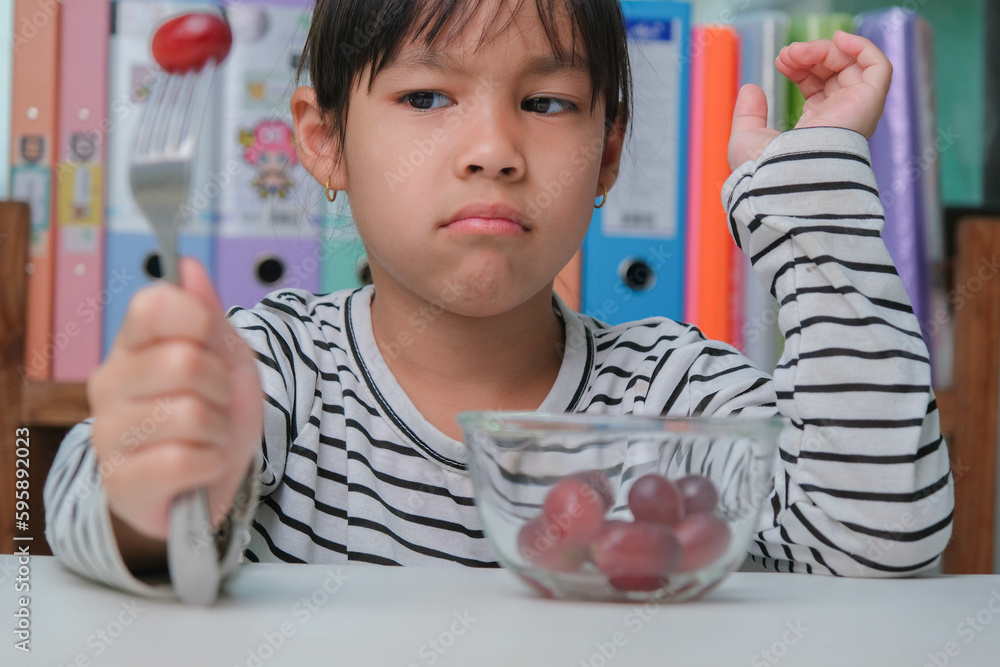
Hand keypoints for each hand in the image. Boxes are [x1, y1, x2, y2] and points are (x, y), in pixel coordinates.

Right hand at [88, 258, 262, 541]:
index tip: (209, 341)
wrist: (209, 478)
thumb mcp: (225, 357)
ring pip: (190, 414)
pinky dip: (211, 463)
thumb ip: (206, 313)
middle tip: (215, 402)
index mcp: (132, 344)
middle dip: (221, 386)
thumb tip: (188, 266)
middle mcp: (109, 383)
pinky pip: (184, 461)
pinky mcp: (120, 482)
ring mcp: (108, 434)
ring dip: (218, 429)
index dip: (197, 319)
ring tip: (207, 436)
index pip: (154, 305)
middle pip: (185, 361)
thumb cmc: (212, 411)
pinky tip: (200, 464)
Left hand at [728, 30, 891, 169]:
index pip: (819, 86)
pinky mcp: (868, 104)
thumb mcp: (746, 138)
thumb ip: (748, 113)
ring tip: (796, 52)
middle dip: (810, 55)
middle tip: (785, 55)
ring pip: (853, 65)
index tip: (780, 61)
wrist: (780, 182)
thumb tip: (751, 88)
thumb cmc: (762, 172)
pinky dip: (862, 47)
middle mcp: (840, 120)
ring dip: (824, 50)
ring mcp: (856, 112)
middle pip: (835, 72)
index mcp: (816, 129)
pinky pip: (879, 67)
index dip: (801, 67)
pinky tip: (837, 40)